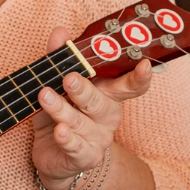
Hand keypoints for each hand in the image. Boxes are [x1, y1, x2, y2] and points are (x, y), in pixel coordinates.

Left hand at [32, 26, 151, 189]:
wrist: (52, 155)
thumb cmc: (60, 113)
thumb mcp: (57, 85)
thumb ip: (60, 59)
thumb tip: (60, 32)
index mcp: (108, 94)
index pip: (130, 85)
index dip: (139, 77)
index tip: (144, 64)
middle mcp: (107, 116)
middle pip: (100, 102)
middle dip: (84, 90)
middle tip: (69, 78)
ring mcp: (99, 138)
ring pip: (81, 122)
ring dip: (61, 109)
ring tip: (45, 96)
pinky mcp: (86, 157)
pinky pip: (76, 147)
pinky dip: (67, 138)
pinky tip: (59, 131)